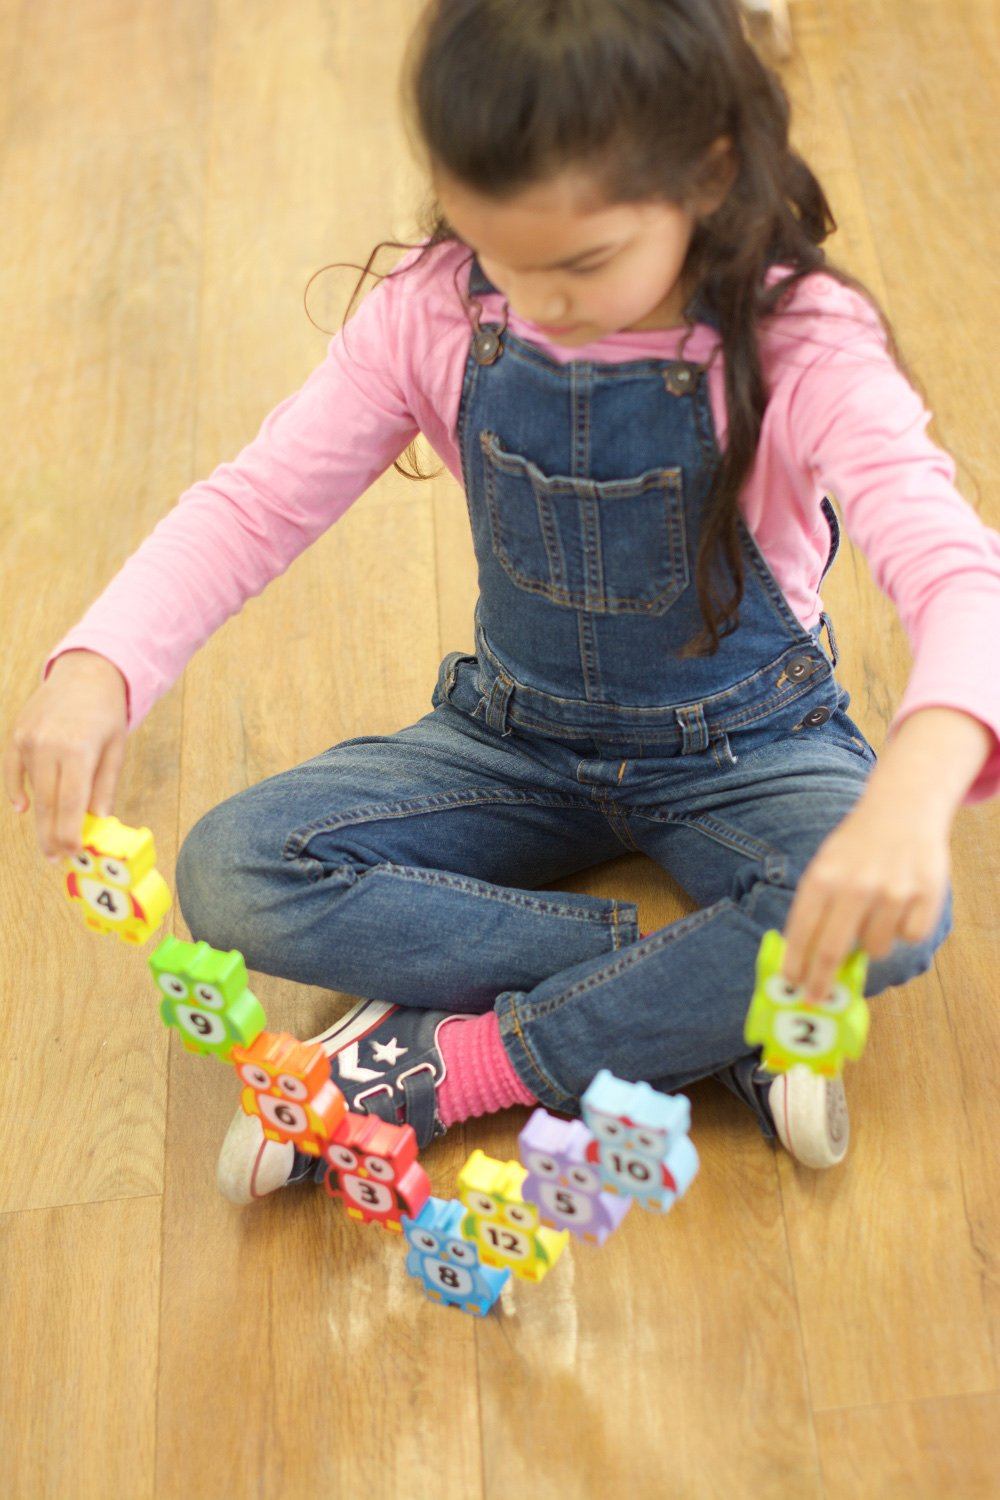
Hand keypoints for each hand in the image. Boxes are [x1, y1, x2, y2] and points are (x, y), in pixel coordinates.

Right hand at [4, 650, 129, 861]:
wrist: (86, 671)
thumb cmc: (106, 713)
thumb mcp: (115, 749)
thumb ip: (103, 787)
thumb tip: (97, 821)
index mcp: (78, 750)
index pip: (71, 804)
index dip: (69, 834)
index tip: (72, 854)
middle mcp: (49, 745)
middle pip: (48, 803)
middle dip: (52, 835)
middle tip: (56, 859)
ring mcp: (29, 739)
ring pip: (33, 790)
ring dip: (40, 817)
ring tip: (47, 840)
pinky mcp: (17, 735)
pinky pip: (13, 771)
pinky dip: (18, 790)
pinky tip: (24, 809)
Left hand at [782, 793, 949, 1001]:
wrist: (902, 811)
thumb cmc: (856, 846)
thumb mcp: (825, 865)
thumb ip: (816, 907)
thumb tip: (803, 960)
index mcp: (823, 877)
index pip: (801, 932)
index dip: (795, 964)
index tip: (792, 985)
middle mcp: (855, 886)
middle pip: (831, 951)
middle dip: (821, 981)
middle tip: (817, 997)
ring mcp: (892, 892)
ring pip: (875, 948)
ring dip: (871, 943)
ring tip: (874, 914)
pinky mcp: (925, 896)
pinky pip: (909, 937)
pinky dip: (903, 930)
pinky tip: (901, 906)